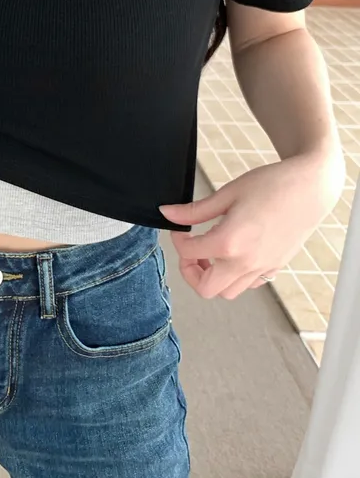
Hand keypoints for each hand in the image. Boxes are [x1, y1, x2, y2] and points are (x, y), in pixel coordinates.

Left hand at [159, 151, 344, 299]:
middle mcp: (246, 262)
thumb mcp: (227, 194)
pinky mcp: (275, 267)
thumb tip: (167, 213)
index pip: (189, 253)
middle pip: (206, 289)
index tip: (180, 230)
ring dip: (213, 278)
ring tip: (211, 253)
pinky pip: (248, 285)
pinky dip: (234, 277)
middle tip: (191, 252)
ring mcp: (262, 267)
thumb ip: (194, 210)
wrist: (310, 188)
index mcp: (229, 242)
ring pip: (228, 292)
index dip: (178, 241)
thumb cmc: (272, 185)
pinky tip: (233, 255)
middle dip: (191, 272)